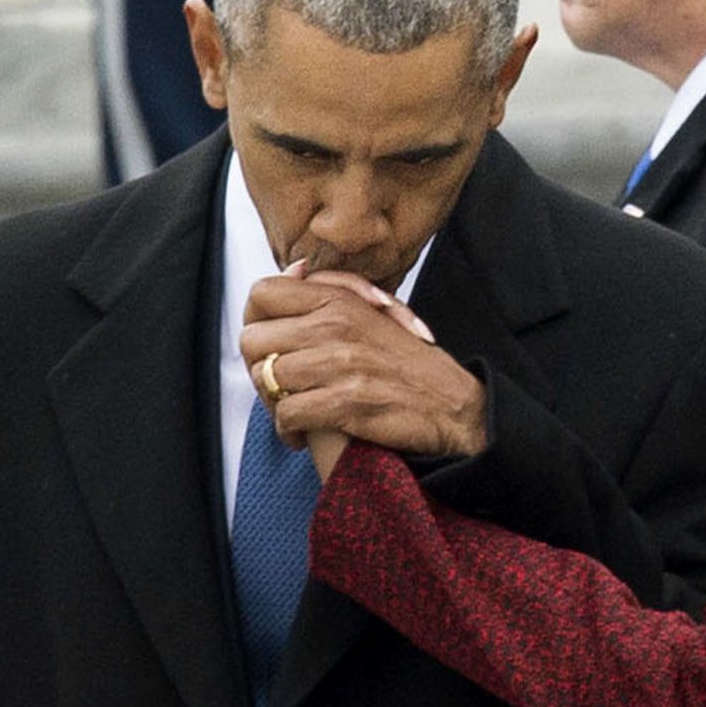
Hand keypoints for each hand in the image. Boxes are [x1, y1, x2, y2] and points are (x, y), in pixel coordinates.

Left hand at [241, 266, 484, 460]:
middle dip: (257, 368)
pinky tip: (300, 434)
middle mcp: (334, 325)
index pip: (262, 293)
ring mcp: (340, 363)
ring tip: (290, 413)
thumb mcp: (372, 312)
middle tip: (276, 387)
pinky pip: (288, 413)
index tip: (269, 344)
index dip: (255, 320)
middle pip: (252, 340)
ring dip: (272, 403)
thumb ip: (332, 292)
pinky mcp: (346, 401)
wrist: (453, 406)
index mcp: (337, 300)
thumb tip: (295, 272)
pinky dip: (288, 429)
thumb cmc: (408, 364)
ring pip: (267, 378)